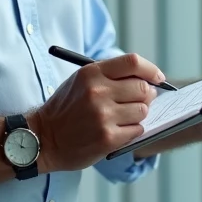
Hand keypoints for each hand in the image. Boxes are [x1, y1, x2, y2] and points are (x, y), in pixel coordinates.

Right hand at [31, 53, 165, 171]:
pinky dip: (132, 131)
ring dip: (139, 114)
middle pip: (142, 87)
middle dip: (147, 94)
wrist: (43, 138)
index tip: (158, 78)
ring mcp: (103, 116)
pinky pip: (137, 130)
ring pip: (143, 110)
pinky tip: (118, 130)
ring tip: (124, 117)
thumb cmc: (66, 108)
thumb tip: (147, 79)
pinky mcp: (107, 138)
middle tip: (141, 100)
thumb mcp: (81, 81)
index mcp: (92, 73)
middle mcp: (98, 92)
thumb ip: (110, 76)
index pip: (133, 62)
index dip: (151, 70)